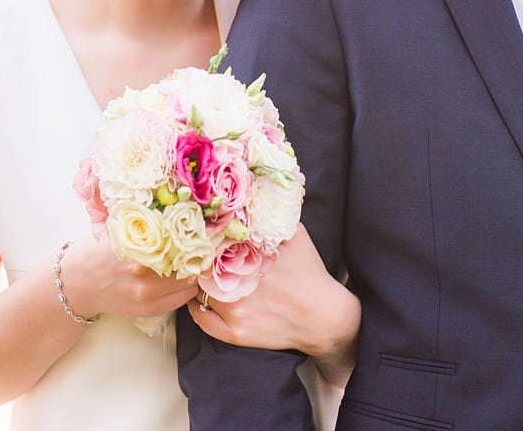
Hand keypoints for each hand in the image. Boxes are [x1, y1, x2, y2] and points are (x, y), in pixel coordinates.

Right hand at [60, 237, 198, 319]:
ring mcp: (147, 296)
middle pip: (188, 265)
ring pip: (188, 285)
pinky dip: (183, 289)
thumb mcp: (117, 231)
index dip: (192, 238)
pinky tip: (178, 279)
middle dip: (194, 256)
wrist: (76, 285)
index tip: (198, 232)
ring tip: (188, 263)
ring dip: (191, 274)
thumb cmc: (95, 253)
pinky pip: (179, 300)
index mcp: (137, 249)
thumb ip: (144, 225)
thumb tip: (173, 209)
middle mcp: (144, 274)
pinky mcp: (148, 310)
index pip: (180, 244)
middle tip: (198, 247)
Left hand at [188, 224, 358, 376]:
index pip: (207, 242)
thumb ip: (267, 214)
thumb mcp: (293, 234)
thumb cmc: (308, 270)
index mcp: (248, 256)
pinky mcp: (236, 334)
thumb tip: (250, 188)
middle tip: (198, 255)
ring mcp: (235, 311)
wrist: (324, 316)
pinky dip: (198, 309)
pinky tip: (203, 298)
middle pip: (199, 266)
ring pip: (198, 292)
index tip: (202, 235)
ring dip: (199, 282)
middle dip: (199, 260)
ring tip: (204, 274)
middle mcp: (238, 284)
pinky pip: (202, 319)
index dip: (202, 238)